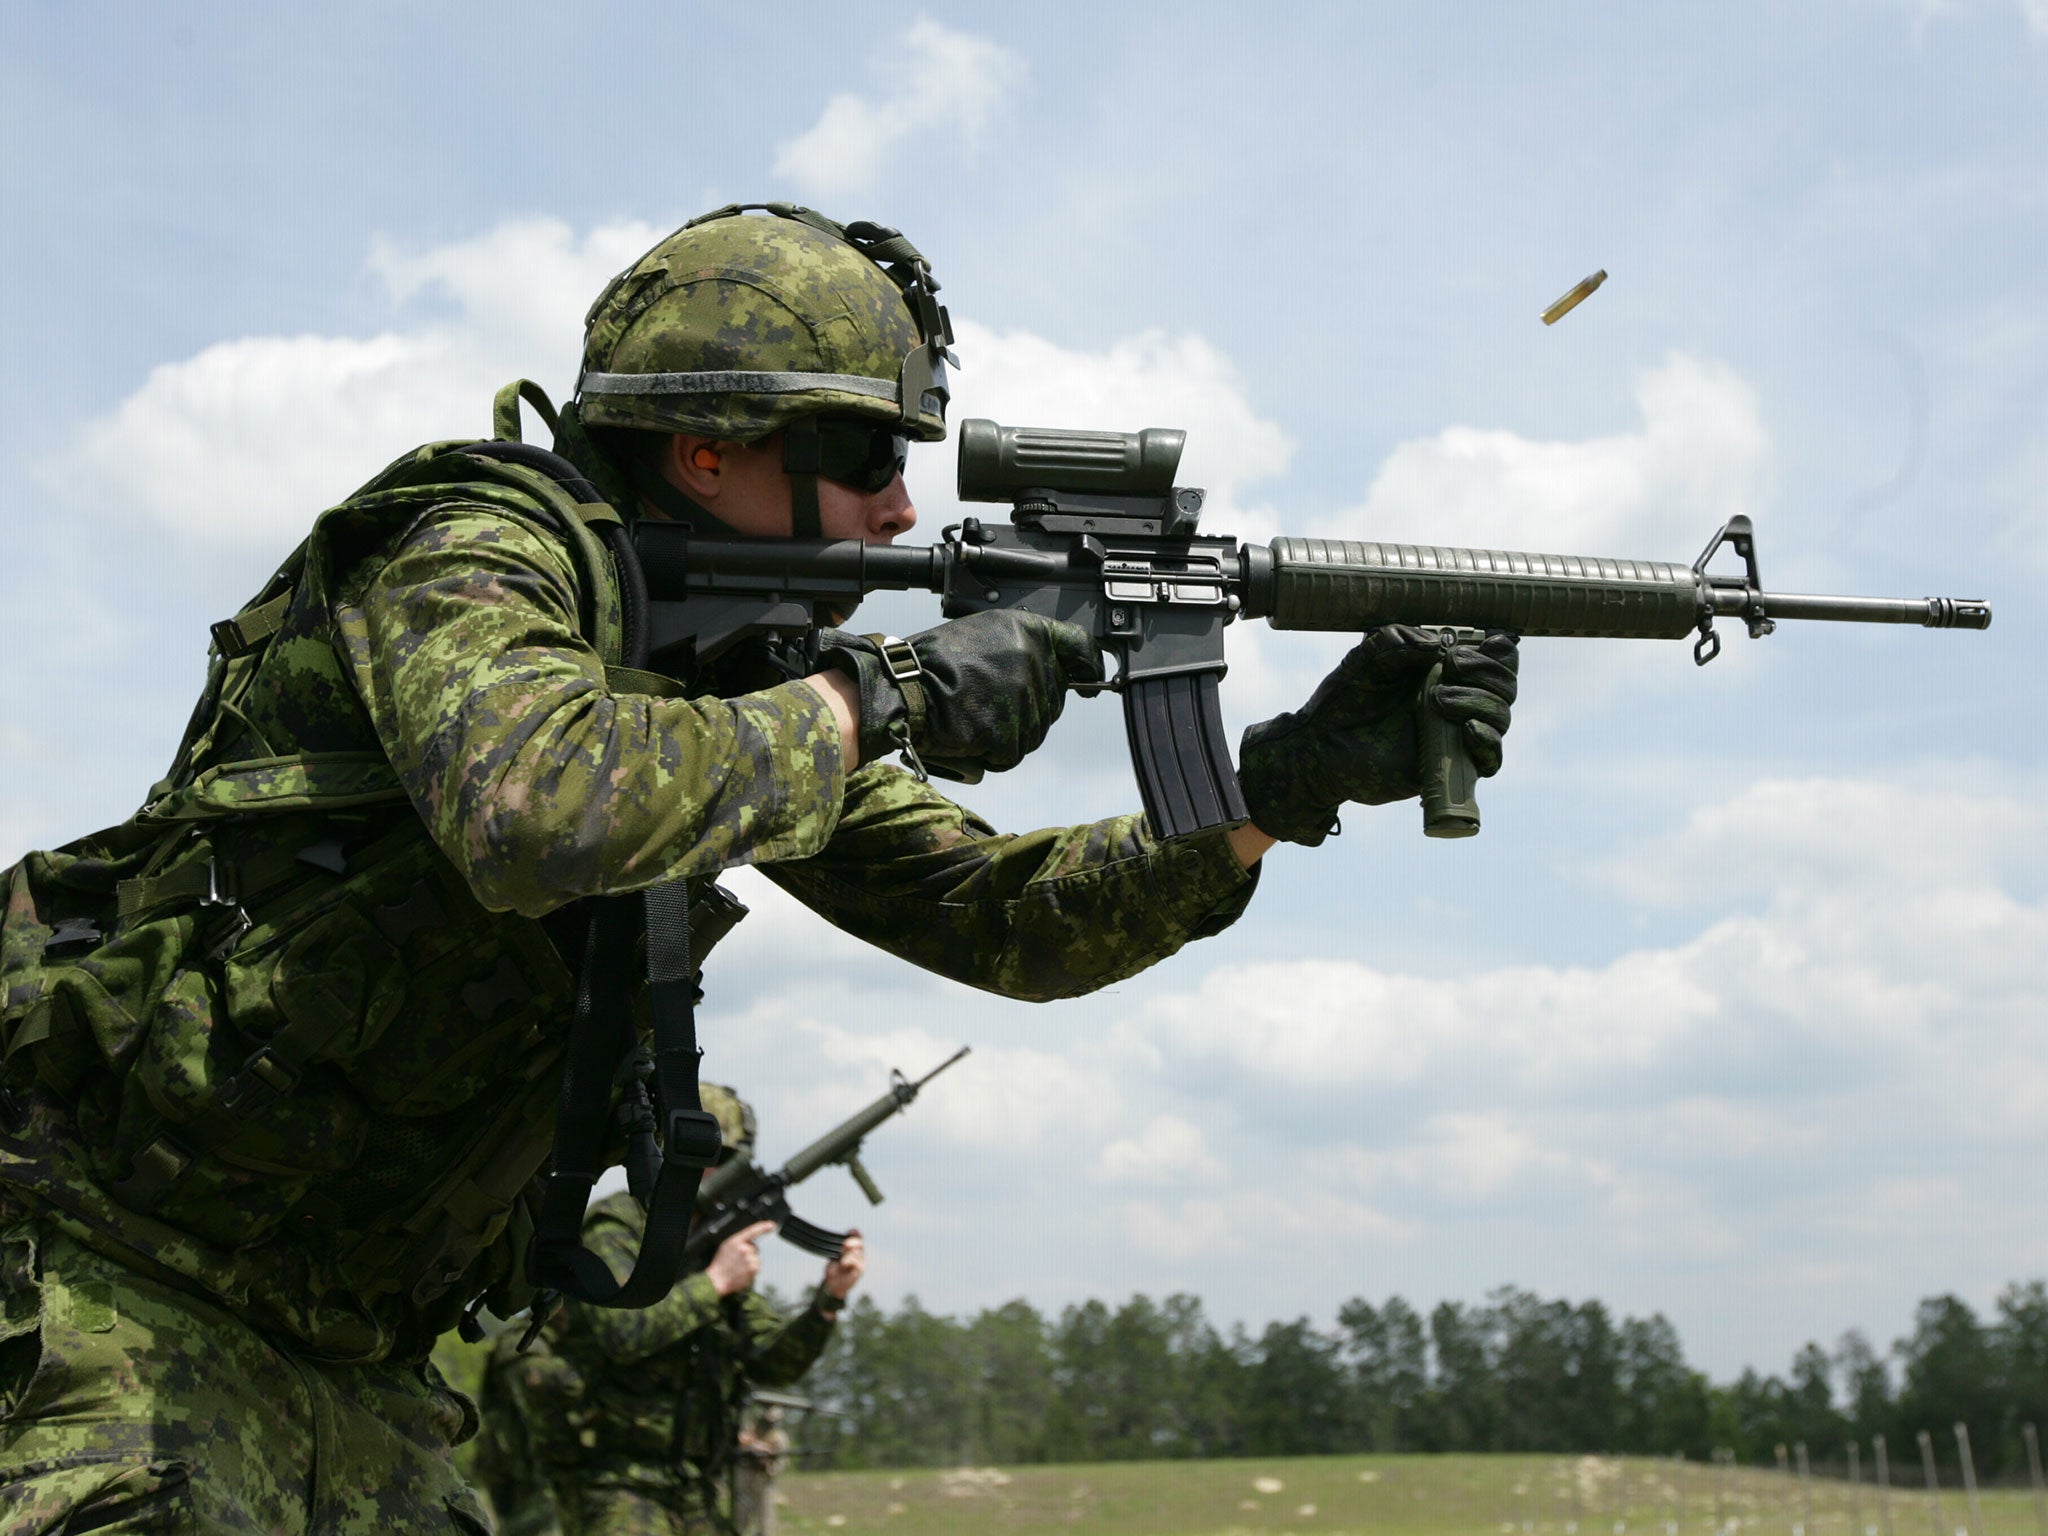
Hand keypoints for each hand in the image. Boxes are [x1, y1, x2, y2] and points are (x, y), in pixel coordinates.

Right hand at [705, 1219, 775, 1296]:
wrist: (716, 1280)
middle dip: (749, 1253)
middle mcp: (744, 1249)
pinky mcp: (753, 1269)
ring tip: (739, 1267)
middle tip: (738, 1260)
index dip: (764, 1226)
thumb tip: (751, 1240)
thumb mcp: (726, 1246)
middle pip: (755, 1248)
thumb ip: (739, 1241)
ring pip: (755, 1258)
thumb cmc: (721, 1263)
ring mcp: (749, 1259)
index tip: (771, 1225)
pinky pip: (756, 1267)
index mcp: (736, 1241)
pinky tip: (742, 1272)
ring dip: (750, 1262)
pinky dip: (751, 1270)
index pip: (753, 1230)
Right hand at [818, 611, 1103, 777]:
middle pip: (1053, 699)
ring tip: (972, 715)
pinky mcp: (1010, 732)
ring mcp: (1024, 699)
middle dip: (1027, 707)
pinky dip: (991, 752)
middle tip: (985, 700)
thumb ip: (1021, 648)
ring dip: (1007, 732)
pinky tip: (967, 734)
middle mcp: (1032, 662)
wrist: (901, 691)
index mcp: (1025, 631)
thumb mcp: (982, 635)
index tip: (1091, 677)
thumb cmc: (931, 664)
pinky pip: (1011, 752)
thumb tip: (1052, 670)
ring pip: (1033, 730)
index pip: (1078, 645)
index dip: (1088, 663)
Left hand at [822, 1231, 864, 1300]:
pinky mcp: (861, 1269)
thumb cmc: (834, 1270)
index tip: (851, 1232)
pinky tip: (844, 1264)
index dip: (854, 1233)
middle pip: (860, 1242)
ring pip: (857, 1251)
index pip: (857, 1236)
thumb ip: (840, 1250)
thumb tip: (844, 1244)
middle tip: (844, 1245)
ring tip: (842, 1260)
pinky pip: (857, 1261)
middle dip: (852, 1242)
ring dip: (847, 1254)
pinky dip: (849, 1261)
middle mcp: (859, 1253)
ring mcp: (861, 1261)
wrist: (834, 1285)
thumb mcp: (834, 1257)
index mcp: (852, 1248)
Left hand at [1238, 625, 1518, 844]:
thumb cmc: (1345, 698)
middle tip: (1450, 667)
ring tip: (1437, 700)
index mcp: (1445, 668)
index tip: (1486, 640)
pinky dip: (1488, 742)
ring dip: (1480, 702)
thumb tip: (1442, 645)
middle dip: (1487, 671)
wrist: (1323, 747)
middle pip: (1504, 684)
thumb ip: (1401, 641)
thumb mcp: (1368, 657)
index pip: (1496, 655)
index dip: (1500, 648)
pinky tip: (1467, 730)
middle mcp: (1459, 697)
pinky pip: (1490, 759)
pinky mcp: (1451, 764)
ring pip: (1500, 716)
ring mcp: (1456, 732)